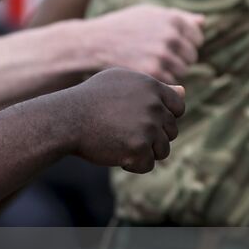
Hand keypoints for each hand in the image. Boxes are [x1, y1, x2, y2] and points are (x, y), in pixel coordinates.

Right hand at [53, 68, 184, 172]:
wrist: (64, 119)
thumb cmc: (89, 101)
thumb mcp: (119, 83)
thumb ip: (150, 88)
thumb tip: (183, 91)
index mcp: (150, 86)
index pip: (178, 107)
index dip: (163, 118)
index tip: (142, 121)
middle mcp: (153, 104)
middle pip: (171, 131)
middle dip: (152, 137)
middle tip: (123, 133)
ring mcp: (147, 126)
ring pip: (162, 150)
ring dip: (143, 152)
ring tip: (118, 143)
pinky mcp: (139, 147)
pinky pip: (147, 165)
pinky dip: (132, 165)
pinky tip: (114, 154)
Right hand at [81, 6, 204, 83]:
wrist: (94, 42)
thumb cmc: (122, 26)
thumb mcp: (148, 14)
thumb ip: (178, 17)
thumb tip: (203, 22)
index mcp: (173, 19)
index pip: (197, 38)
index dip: (183, 43)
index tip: (166, 45)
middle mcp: (170, 36)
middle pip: (191, 56)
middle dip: (177, 58)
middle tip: (154, 56)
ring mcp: (162, 55)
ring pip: (182, 70)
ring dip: (169, 70)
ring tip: (148, 63)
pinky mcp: (153, 72)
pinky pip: (170, 81)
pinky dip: (159, 79)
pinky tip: (143, 71)